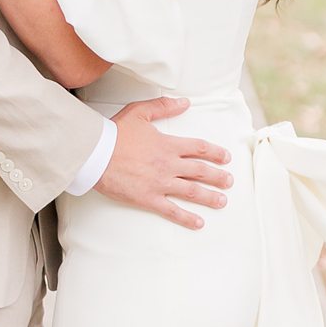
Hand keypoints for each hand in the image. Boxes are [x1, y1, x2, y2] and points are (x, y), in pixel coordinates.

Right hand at [95, 97, 232, 229]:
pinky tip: (198, 223)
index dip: (215, 153)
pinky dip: (187, 218)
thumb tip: (185, 103)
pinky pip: (172, 210)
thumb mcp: (139, 112)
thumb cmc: (114, 133)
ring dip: (210, 197)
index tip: (226, 158)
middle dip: (218, 176)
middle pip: (201, 171)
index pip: (199, 149)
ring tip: (222, 201)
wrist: (95, 155)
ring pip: (192, 191)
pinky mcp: (148, 198)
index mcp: (168, 145)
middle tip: (229, 181)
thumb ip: (163, 107)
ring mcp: (160, 183)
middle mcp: (168, 165)